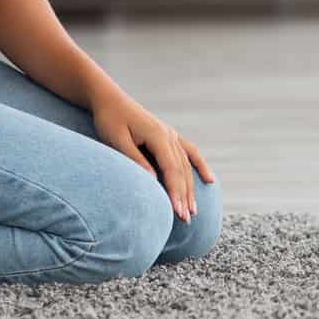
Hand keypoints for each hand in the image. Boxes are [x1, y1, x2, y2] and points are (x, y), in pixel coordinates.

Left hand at [92, 91, 214, 221]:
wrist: (109, 99)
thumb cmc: (109, 119)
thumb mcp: (117, 140)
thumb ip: (135, 160)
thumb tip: (153, 181)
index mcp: (157, 135)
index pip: (171, 169)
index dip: (175, 192)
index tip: (177, 212)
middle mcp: (168, 135)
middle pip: (181, 170)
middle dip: (184, 195)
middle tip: (186, 219)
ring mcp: (170, 134)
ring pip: (186, 164)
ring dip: (190, 188)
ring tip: (193, 211)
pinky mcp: (168, 135)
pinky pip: (189, 152)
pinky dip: (200, 166)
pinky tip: (209, 180)